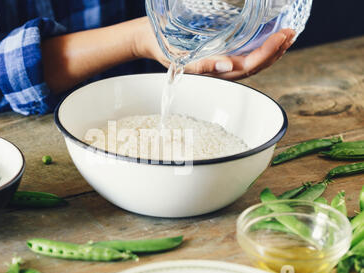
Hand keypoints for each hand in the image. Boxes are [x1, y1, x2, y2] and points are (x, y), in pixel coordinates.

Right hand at [134, 17, 295, 80]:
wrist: (151, 38)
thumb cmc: (164, 44)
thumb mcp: (179, 55)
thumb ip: (201, 64)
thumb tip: (226, 67)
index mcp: (215, 70)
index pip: (248, 65)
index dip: (268, 52)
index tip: (282, 36)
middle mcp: (222, 68)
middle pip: (256, 65)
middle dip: (276, 51)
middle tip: (292, 32)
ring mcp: (222, 61)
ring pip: (253, 60)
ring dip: (272, 49)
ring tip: (287, 34)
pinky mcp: (220, 53)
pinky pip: (245, 53)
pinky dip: (261, 45)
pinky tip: (269, 36)